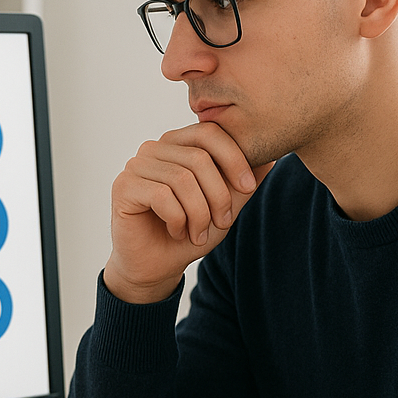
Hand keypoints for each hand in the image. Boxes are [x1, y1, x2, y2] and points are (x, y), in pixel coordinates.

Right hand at [104, 123, 273, 302]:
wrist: (156, 265)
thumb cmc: (189, 232)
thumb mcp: (225, 206)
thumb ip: (243, 182)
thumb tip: (273, 157)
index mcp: (178, 144)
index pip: (210, 132)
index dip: (234, 157)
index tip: (248, 187)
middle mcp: (154, 148)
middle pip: (198, 157)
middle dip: (219, 195)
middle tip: (223, 223)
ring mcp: (136, 165)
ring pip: (182, 179)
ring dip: (199, 213)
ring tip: (199, 234)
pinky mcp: (123, 186)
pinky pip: (162, 196)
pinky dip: (178, 220)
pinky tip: (177, 232)